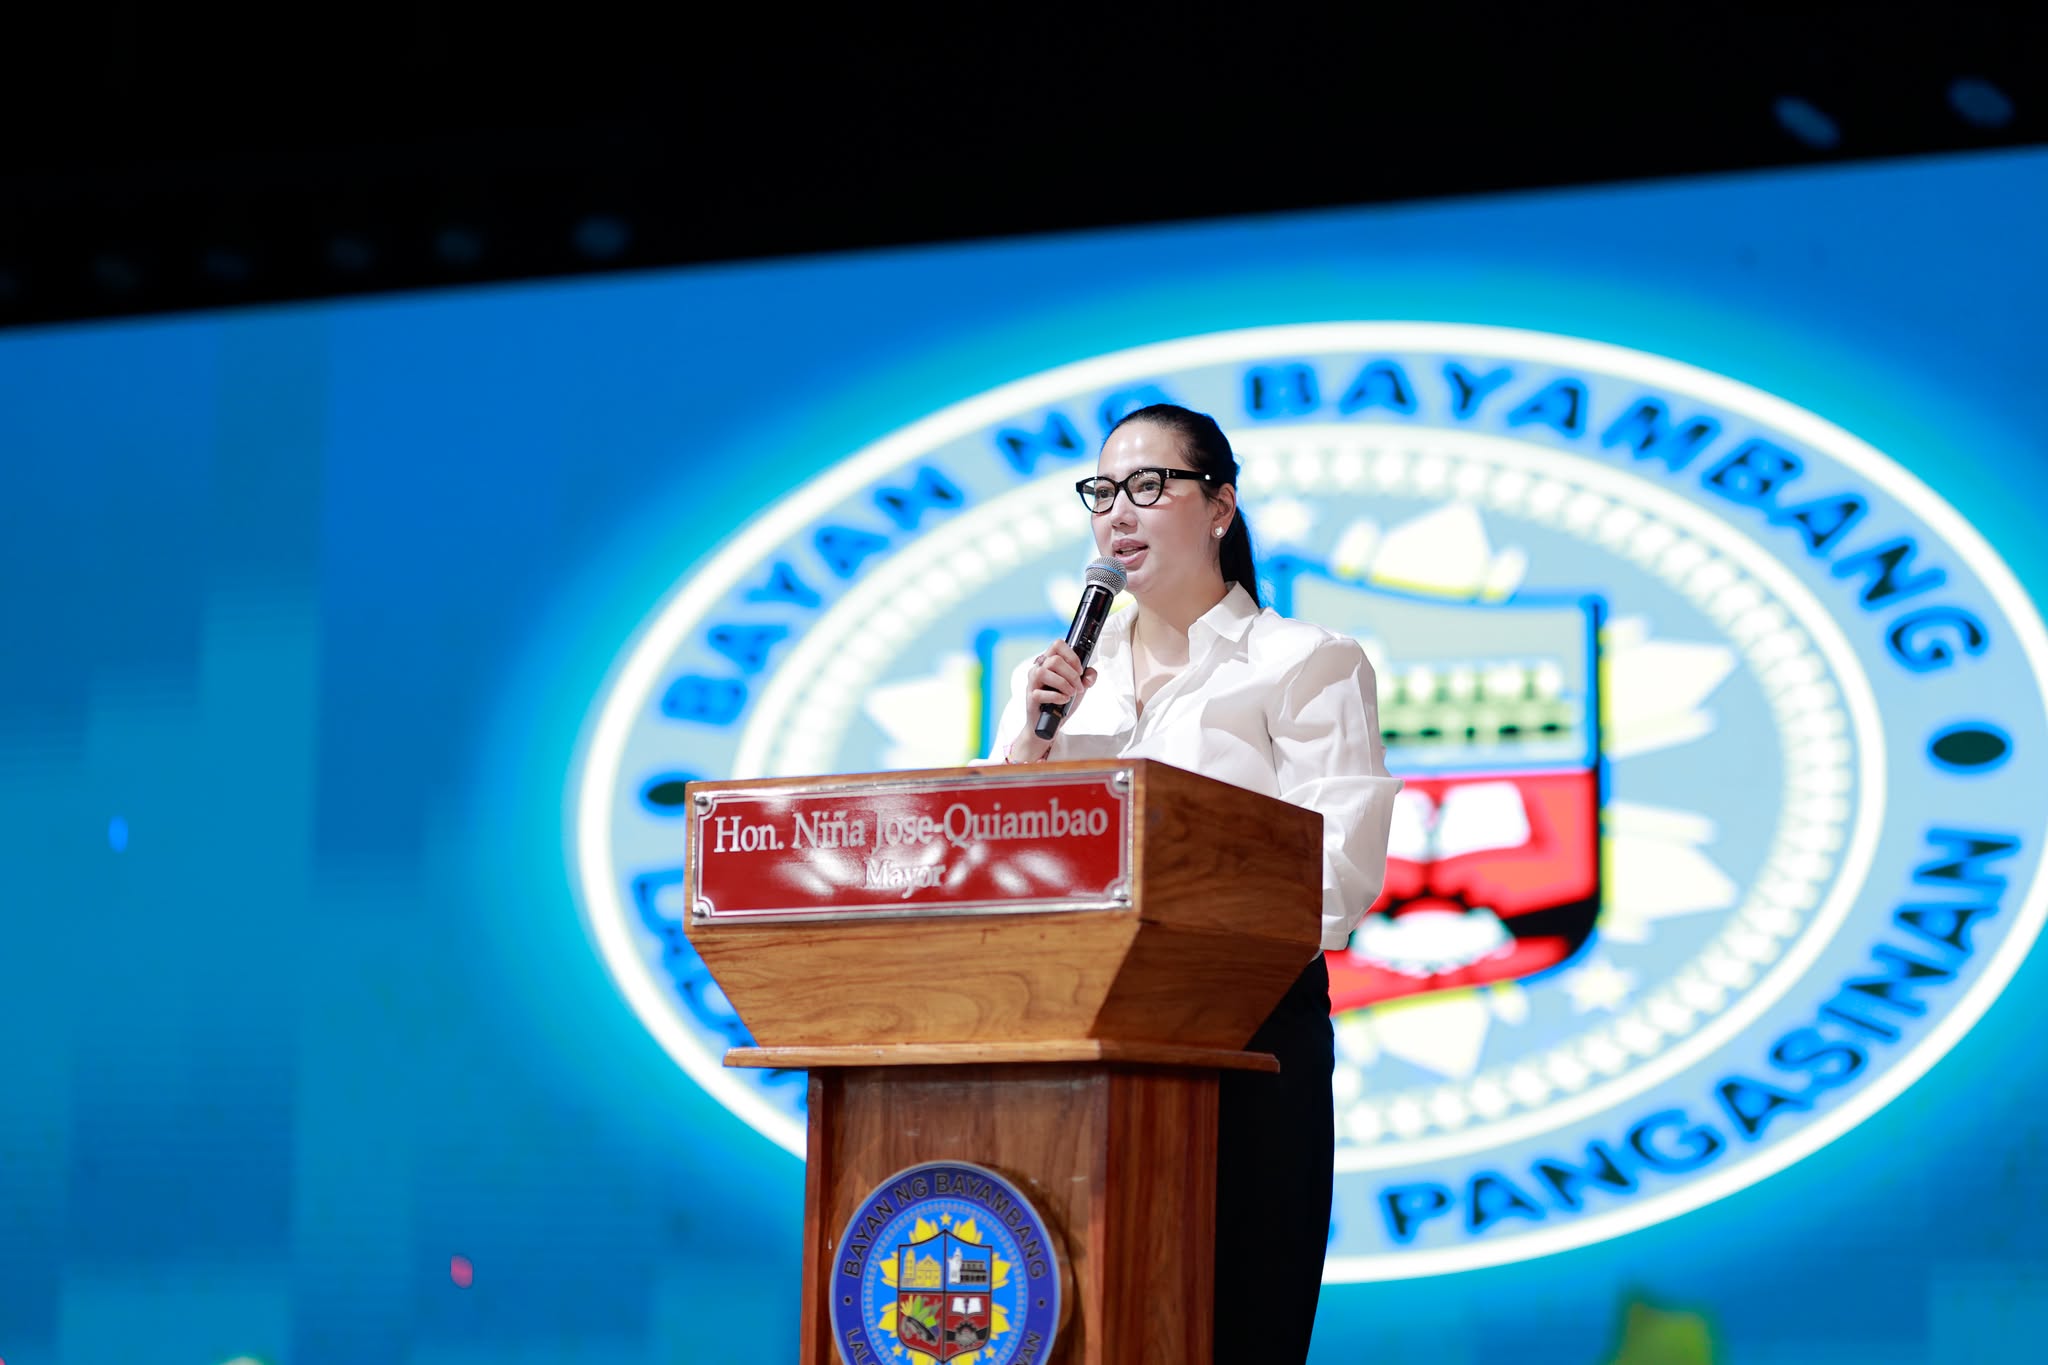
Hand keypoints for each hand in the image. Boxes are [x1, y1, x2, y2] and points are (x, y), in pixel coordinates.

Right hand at [1007, 641, 1097, 761]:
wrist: (1049, 724)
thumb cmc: (1061, 702)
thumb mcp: (1079, 687)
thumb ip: (1087, 678)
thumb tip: (1089, 675)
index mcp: (1050, 661)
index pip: (1057, 645)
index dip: (1071, 656)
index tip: (1079, 670)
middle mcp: (1039, 668)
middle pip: (1054, 660)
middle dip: (1072, 675)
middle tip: (1078, 687)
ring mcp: (1033, 682)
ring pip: (1044, 671)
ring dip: (1063, 684)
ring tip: (1070, 693)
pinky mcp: (1031, 697)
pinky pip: (1040, 693)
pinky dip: (1057, 697)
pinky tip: (1063, 700)